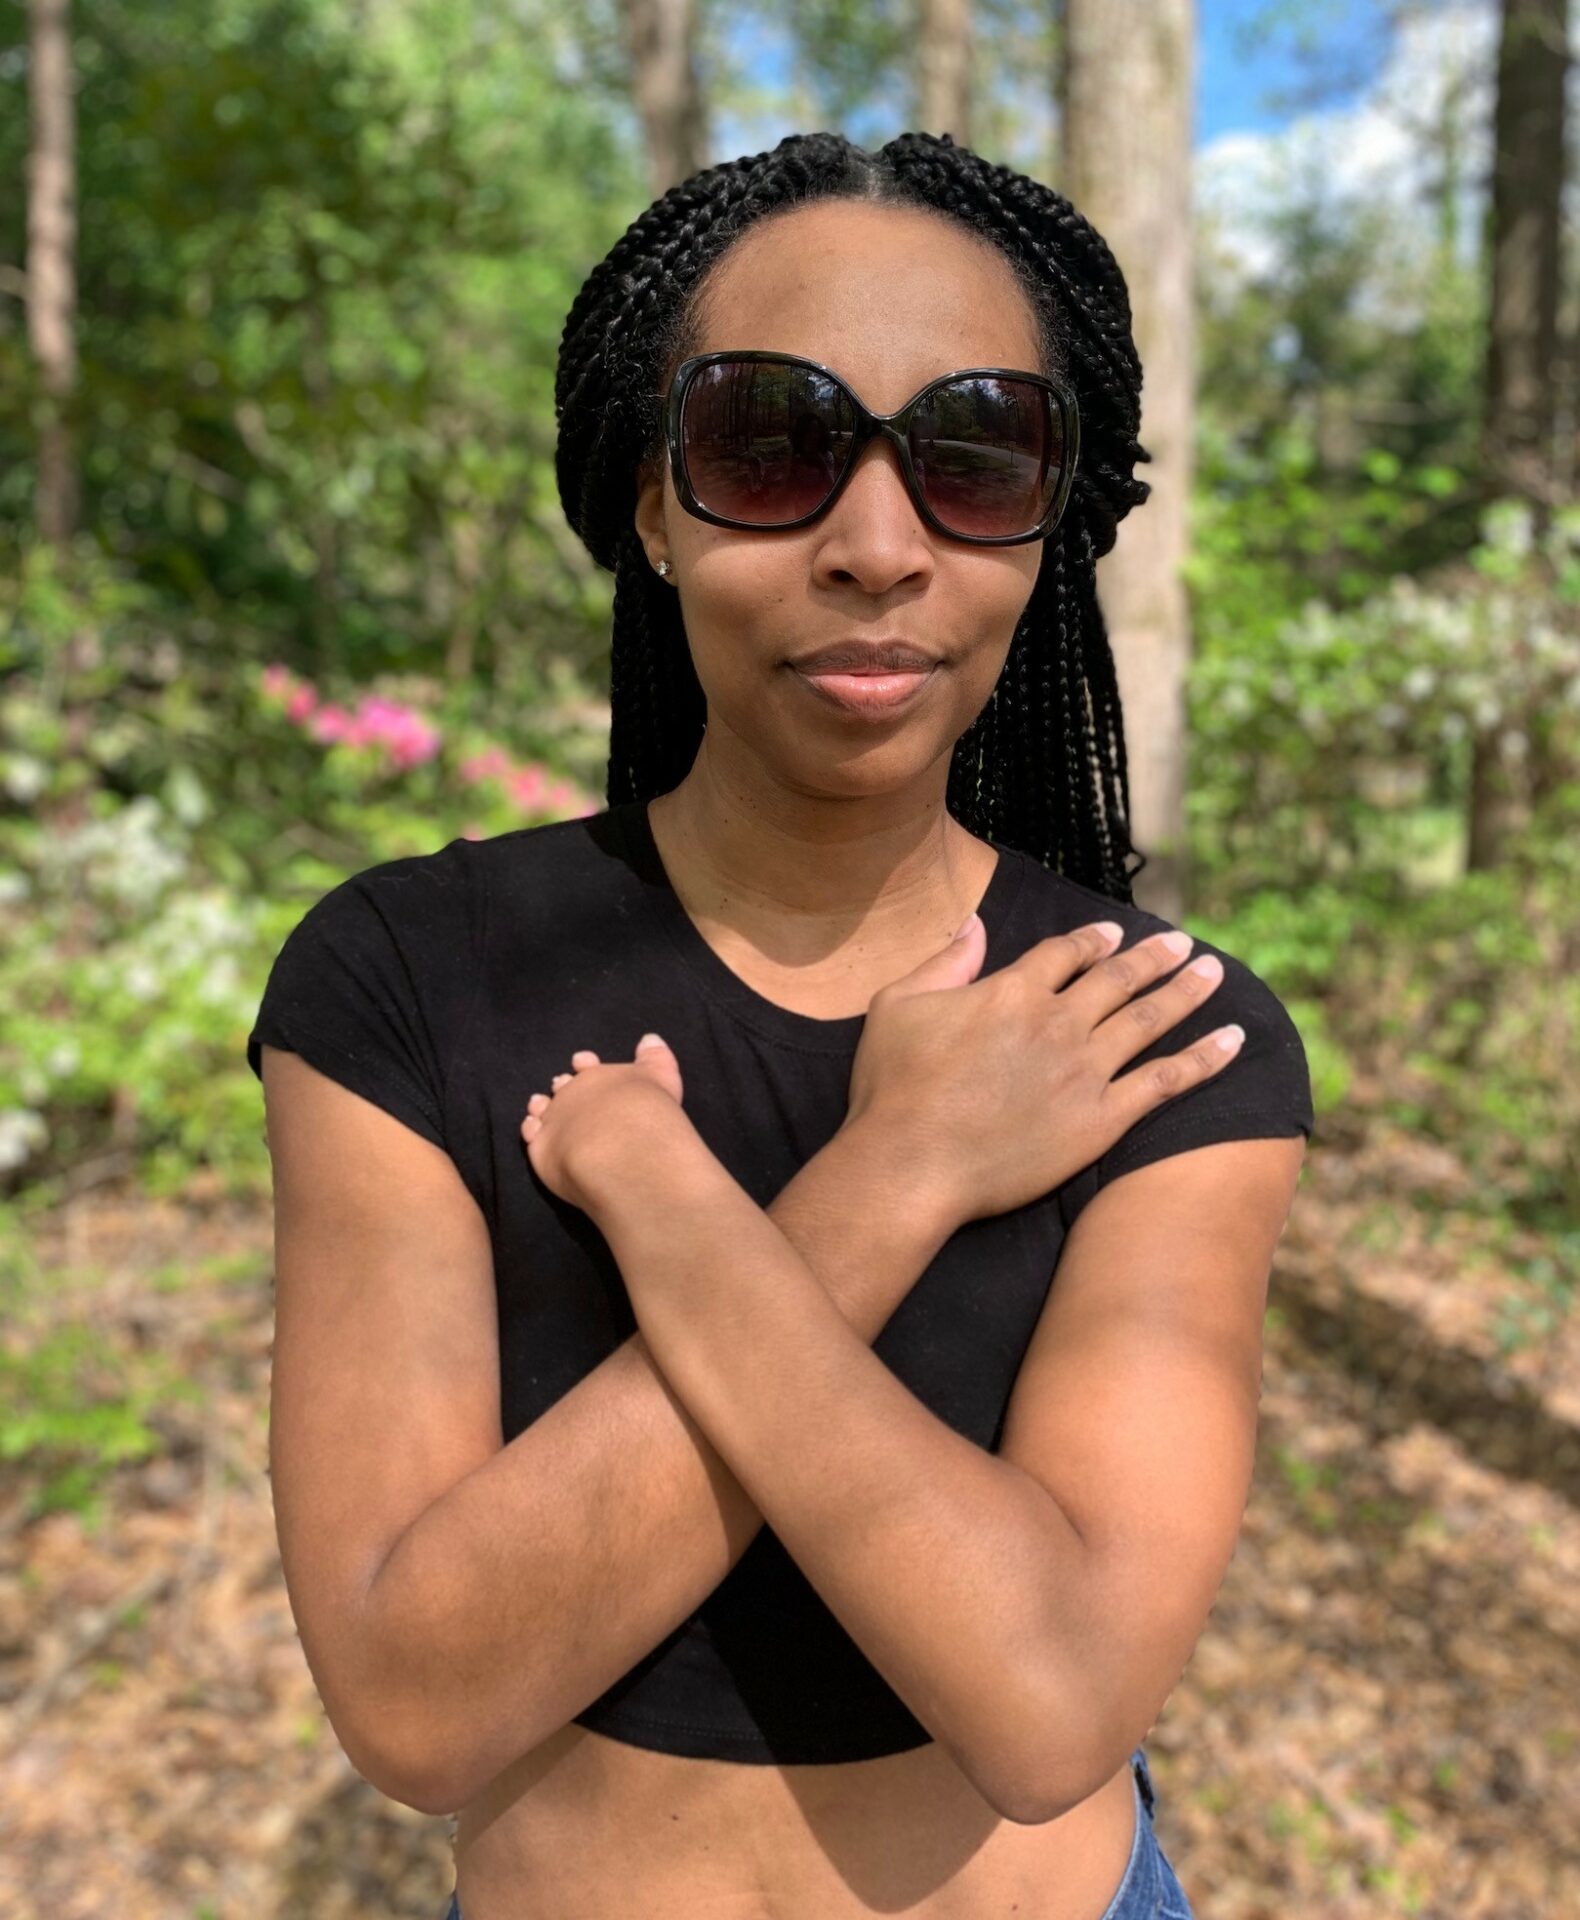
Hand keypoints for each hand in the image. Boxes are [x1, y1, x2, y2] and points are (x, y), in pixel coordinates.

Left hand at [520, 1034, 695, 1214]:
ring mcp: (554, 1121)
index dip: (584, 1064)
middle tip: (560, 1084)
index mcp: (598, 1077)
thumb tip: (650, 1038)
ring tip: (538, 1105)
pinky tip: (532, 1129)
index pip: (587, 1066)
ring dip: (541, 1106)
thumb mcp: (661, 1075)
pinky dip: (531, 1130)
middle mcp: (573, 1095)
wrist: (624, 1147)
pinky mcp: (542, 1149)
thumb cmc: (645, 1110)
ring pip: (542, 1110)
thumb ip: (654, 1057)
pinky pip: (531, 1136)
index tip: (580, 1061)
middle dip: (563, 1087)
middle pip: (564, 1088)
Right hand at [843, 915, 1236, 1226]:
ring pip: (1149, 1020)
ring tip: (1214, 972)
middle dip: (1153, 957)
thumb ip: (944, 962)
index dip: (1092, 941)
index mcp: (1011, 991)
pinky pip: (1165, 1082)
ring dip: (1186, 992)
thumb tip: (975, 924)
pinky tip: (1234, 1041)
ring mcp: (1084, 1071)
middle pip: (1118, 979)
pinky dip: (1204, 1059)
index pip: (1065, 954)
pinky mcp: (1101, 1120)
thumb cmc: (892, 1088)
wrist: (912, 1163)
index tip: (1114, 935)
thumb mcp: (898, 1005)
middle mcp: (1057, 1022)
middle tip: (1182, 943)